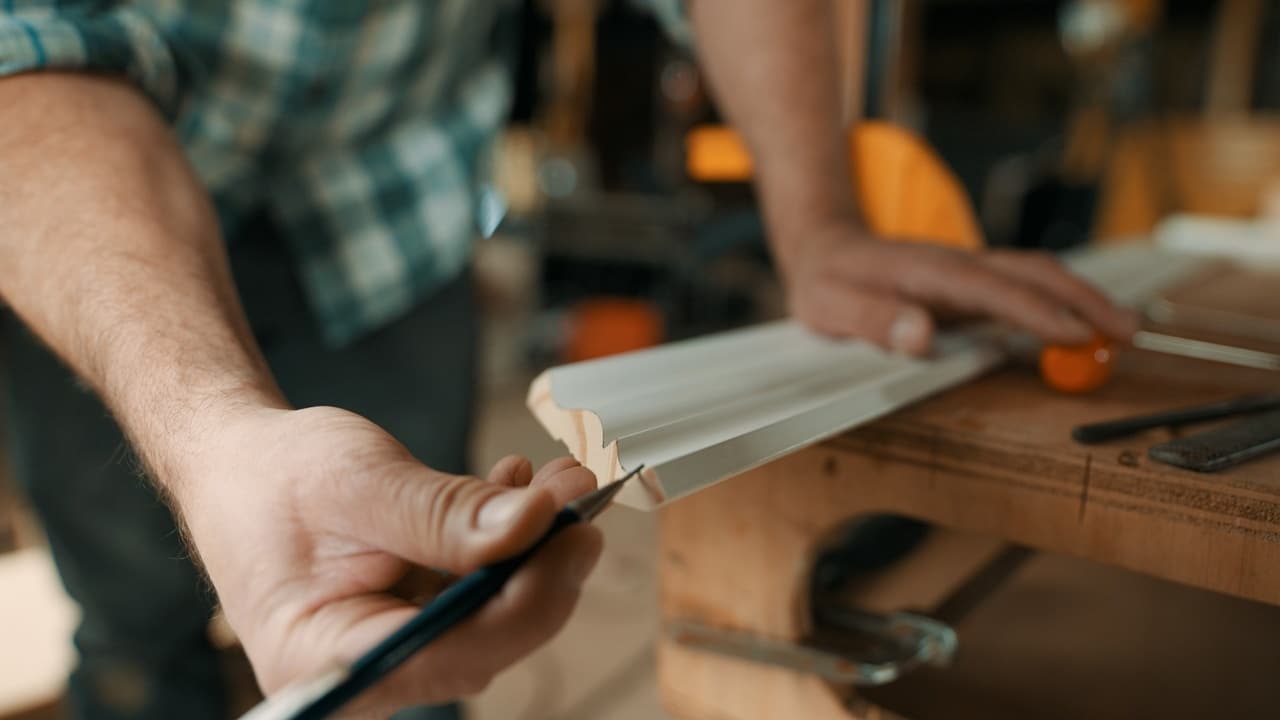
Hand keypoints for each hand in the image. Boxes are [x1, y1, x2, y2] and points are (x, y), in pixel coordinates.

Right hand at [173, 406, 601, 717]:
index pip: (450, 655)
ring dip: (530, 543)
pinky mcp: (416, 614)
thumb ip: (444, 513)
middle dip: (539, 564)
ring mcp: (393, 645)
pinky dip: (505, 536)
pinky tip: (516, 487)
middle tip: (578, 496)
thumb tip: (534, 525)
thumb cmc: (273, 476)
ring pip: (491, 611)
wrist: (238, 463)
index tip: (574, 536)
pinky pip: (478, 586)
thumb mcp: (360, 483)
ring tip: (553, 479)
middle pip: (482, 638)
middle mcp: (363, 668)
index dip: (527, 601)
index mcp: (325, 658)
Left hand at [779, 222, 1138, 353]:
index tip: (1076, 333)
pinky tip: (1083, 327)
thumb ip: (871, 319)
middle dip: (1083, 298)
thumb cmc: (825, 282)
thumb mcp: (828, 306)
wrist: (823, 248)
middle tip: (1127, 331)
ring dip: (1081, 297)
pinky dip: (1060, 303)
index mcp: (926, 270)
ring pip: (1035, 276)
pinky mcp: (970, 285)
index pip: (990, 288)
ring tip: (1123, 329)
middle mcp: (955, 265)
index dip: (1035, 310)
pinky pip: (1023, 290)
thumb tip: (920, 334)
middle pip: (1030, 272)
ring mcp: (967, 272)